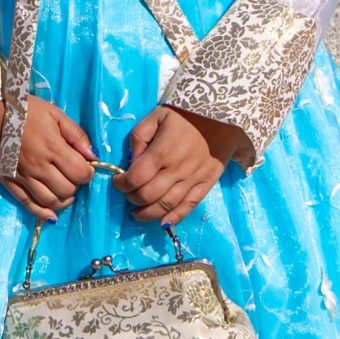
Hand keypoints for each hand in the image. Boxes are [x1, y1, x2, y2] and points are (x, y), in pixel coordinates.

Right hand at [0, 98, 96, 219]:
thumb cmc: (25, 110)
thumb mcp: (55, 114)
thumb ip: (77, 135)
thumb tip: (93, 156)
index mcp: (53, 148)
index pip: (80, 173)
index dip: (87, 173)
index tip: (84, 166)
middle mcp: (39, 166)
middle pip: (67, 190)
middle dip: (75, 185)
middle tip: (72, 176)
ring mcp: (23, 177)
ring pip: (50, 201)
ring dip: (62, 200)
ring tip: (63, 190)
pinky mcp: (9, 182)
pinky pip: (27, 204)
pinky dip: (42, 213)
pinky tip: (51, 215)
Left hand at [122, 104, 238, 227]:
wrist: (222, 117)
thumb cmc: (185, 116)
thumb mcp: (156, 116)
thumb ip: (139, 137)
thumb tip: (131, 161)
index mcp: (162, 152)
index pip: (135, 178)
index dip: (121, 184)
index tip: (117, 182)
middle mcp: (176, 170)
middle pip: (148, 195)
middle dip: (132, 199)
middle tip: (128, 194)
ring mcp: (193, 180)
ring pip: (166, 206)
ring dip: (147, 214)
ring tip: (137, 213)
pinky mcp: (206, 185)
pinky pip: (189, 207)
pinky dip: (174, 218)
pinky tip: (162, 222)